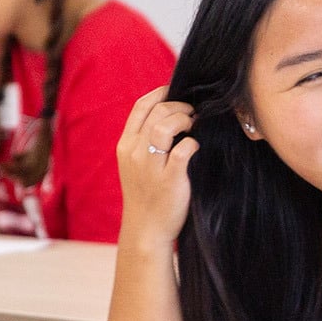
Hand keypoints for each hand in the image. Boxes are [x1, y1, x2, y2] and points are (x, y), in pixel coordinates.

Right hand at [116, 86, 200, 248]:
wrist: (146, 229)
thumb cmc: (147, 194)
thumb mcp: (137, 164)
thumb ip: (146, 141)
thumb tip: (170, 115)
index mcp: (125, 145)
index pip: (141, 107)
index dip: (161, 93)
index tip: (177, 91)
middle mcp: (134, 152)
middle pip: (156, 112)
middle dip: (179, 106)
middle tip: (192, 113)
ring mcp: (150, 166)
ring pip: (165, 126)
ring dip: (184, 119)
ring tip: (194, 124)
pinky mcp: (169, 180)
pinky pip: (183, 150)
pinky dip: (192, 143)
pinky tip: (196, 147)